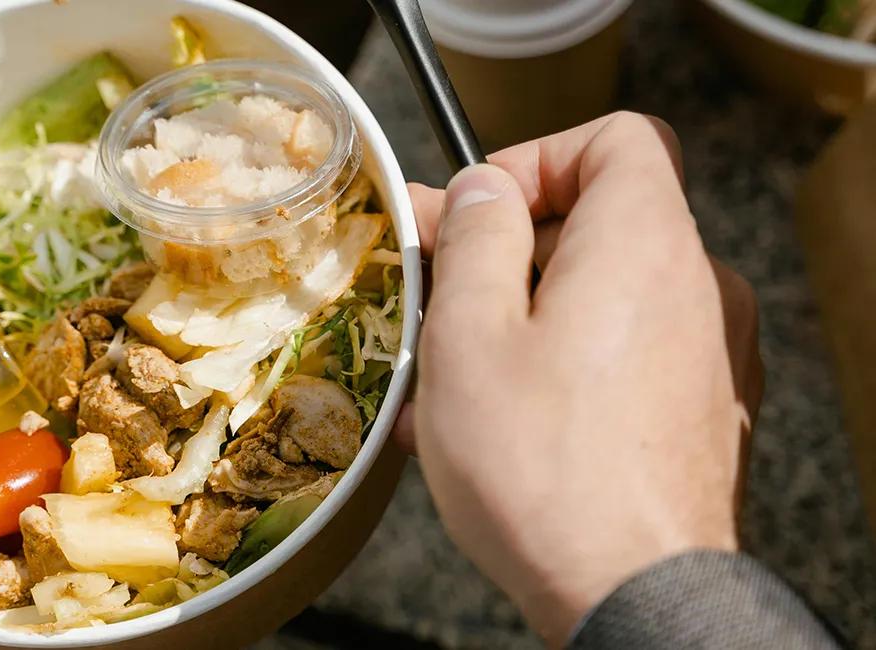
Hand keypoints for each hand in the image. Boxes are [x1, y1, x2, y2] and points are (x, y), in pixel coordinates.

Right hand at [396, 112, 762, 644]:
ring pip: (603, 299)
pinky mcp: (707, 411)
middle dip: (507, 252)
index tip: (477, 215)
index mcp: (644, 242)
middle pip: (601, 221)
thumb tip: (481, 188)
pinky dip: (564, 367)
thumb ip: (476, 238)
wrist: (634, 595)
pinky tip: (500, 426)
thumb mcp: (470, 335)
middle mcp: (698, 285)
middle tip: (436, 299)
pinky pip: (625, 358)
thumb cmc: (543, 469)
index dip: (536, 158)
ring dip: (523, 320)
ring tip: (449, 384)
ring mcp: (711, 353)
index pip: (615, 137)